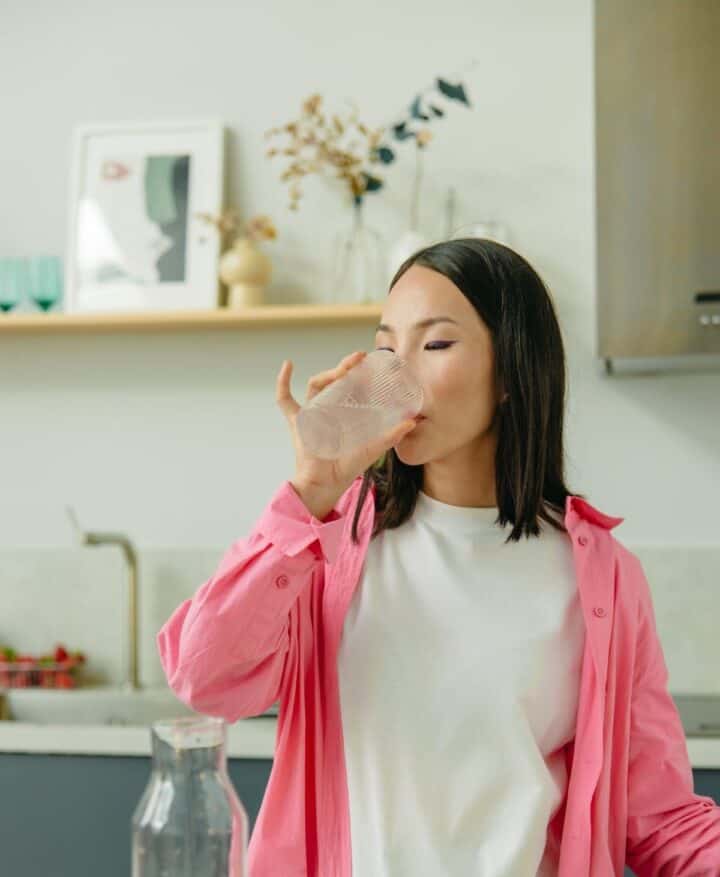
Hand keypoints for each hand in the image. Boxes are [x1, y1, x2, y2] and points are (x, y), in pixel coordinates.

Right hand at [276, 351, 416, 515]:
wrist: (327, 484)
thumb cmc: (348, 467)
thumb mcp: (373, 448)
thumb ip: (392, 435)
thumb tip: (413, 421)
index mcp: (343, 412)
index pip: (349, 385)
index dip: (357, 371)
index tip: (368, 360)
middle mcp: (327, 408)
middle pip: (333, 380)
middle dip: (344, 367)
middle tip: (358, 359)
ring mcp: (310, 413)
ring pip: (316, 384)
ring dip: (328, 373)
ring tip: (342, 369)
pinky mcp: (297, 422)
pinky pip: (284, 400)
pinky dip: (282, 382)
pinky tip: (288, 364)